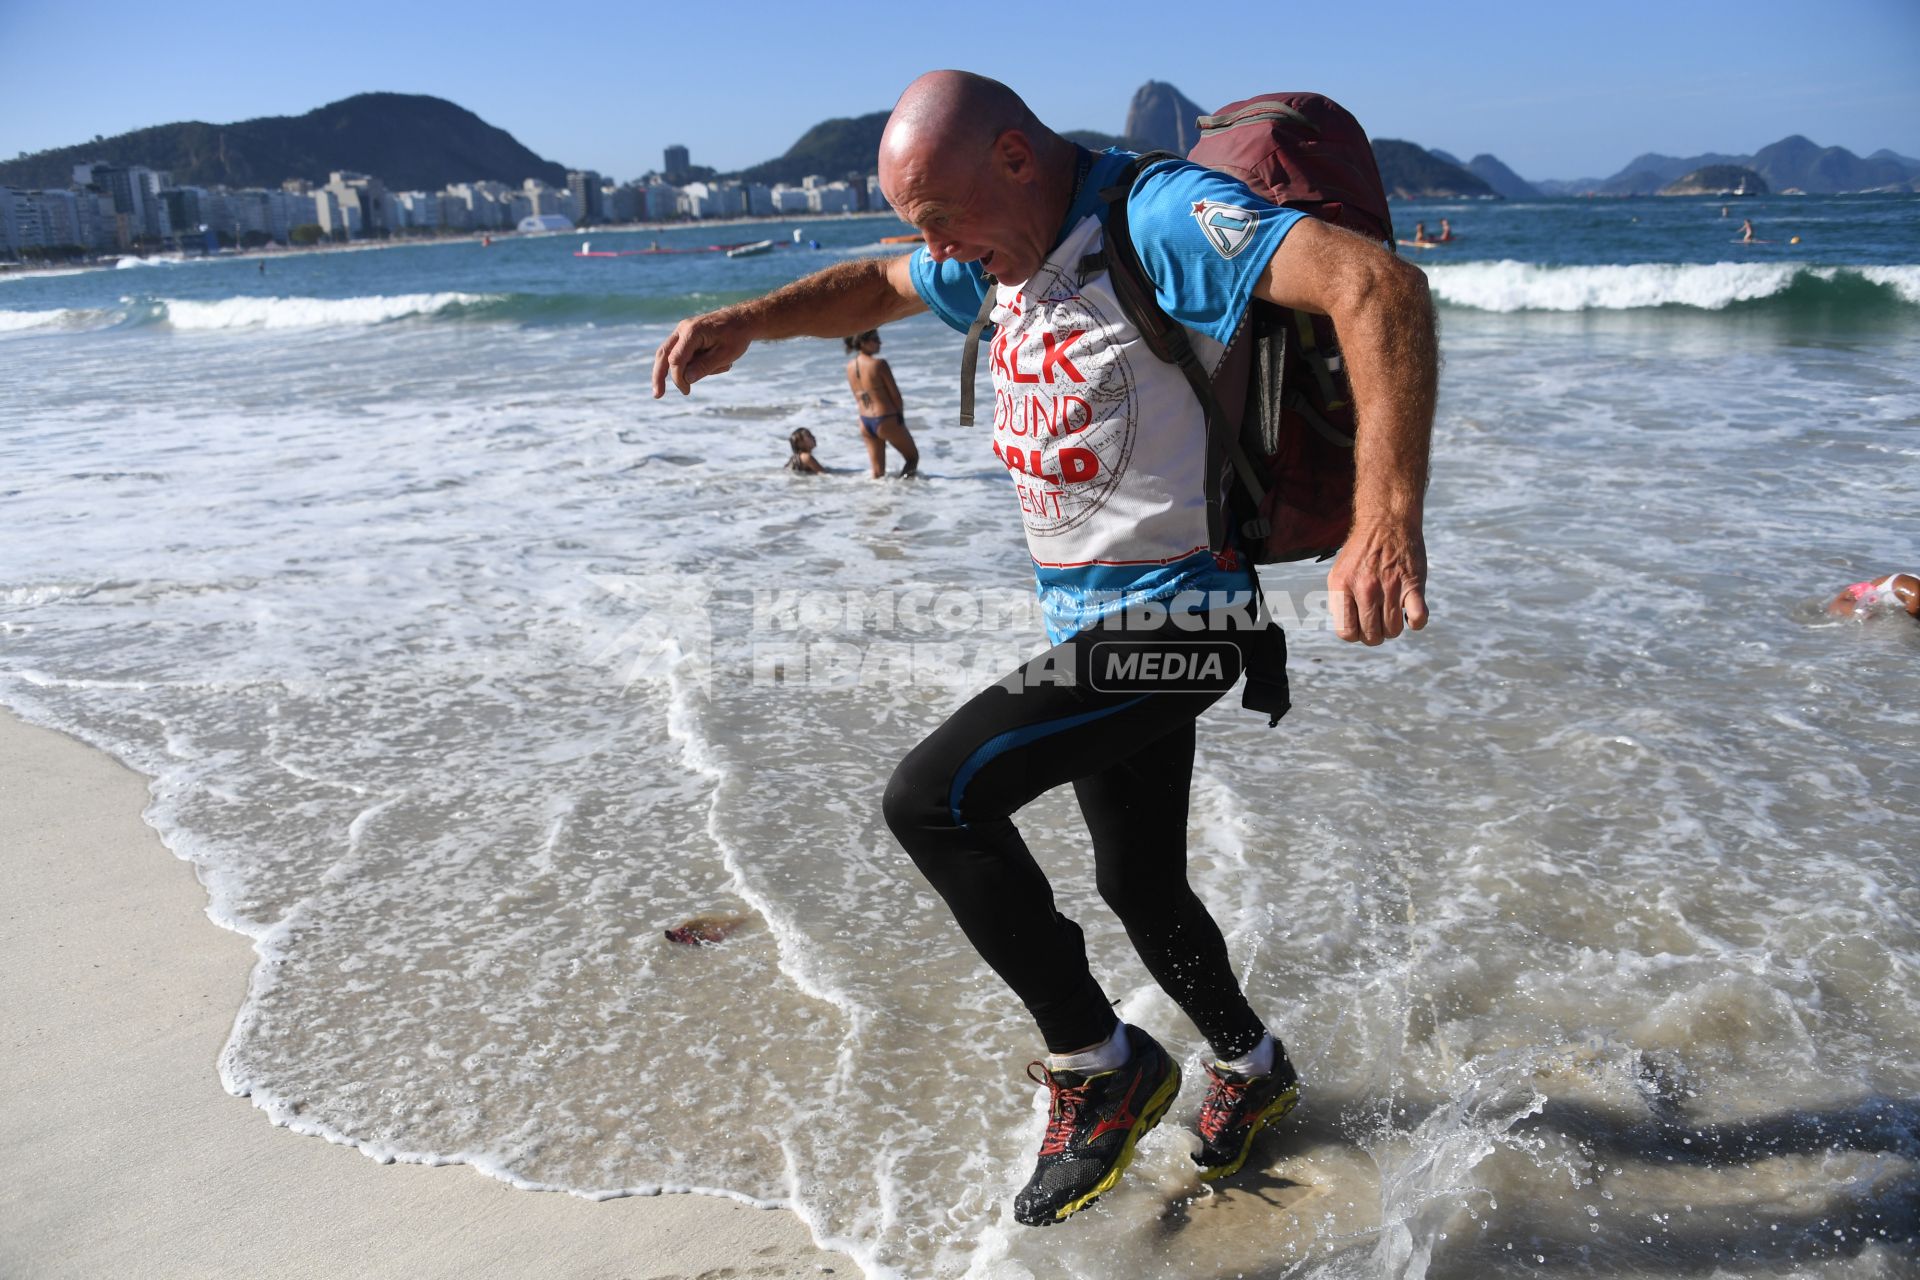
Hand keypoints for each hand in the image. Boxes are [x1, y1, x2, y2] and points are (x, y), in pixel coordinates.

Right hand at [652, 311, 751, 396]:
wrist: (742, 319)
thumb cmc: (736, 336)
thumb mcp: (725, 354)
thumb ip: (705, 366)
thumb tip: (686, 379)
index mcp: (692, 332)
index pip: (676, 360)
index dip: (678, 378)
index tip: (686, 391)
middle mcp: (683, 329)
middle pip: (663, 355)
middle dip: (658, 376)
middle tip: (657, 396)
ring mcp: (683, 331)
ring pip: (671, 355)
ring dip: (687, 370)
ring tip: (722, 365)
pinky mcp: (686, 336)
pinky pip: (683, 354)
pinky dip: (694, 364)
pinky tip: (719, 363)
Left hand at [1327, 519, 1428, 644]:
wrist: (1386, 522)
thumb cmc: (1361, 552)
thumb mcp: (1338, 573)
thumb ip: (1338, 602)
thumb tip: (1346, 630)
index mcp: (1343, 587)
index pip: (1346, 632)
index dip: (1355, 634)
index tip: (1360, 624)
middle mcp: (1365, 589)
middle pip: (1371, 636)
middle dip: (1375, 634)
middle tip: (1377, 620)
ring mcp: (1390, 587)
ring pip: (1394, 631)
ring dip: (1393, 628)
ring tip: (1391, 612)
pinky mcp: (1413, 584)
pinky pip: (1418, 618)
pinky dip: (1415, 622)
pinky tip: (1410, 613)